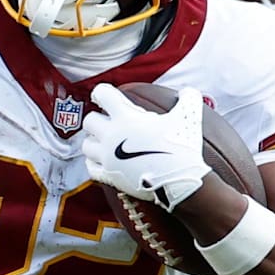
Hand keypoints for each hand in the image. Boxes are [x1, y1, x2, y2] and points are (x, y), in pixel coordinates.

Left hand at [82, 84, 210, 211]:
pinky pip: (90, 168)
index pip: (102, 94)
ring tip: (106, 141)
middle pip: (89, 120)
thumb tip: (188, 92)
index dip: (102, 92)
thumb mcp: (188, 117)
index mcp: (125, 117)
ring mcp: (107, 158)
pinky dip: (94, 163)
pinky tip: (104, 161)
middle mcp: (111, 136)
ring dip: (94, 141)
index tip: (104, 95)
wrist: (180, 182)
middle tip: (110, 121)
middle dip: (98, 118)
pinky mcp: (109, 176)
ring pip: (86, 144)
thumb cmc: (182, 147)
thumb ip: (188, 99)